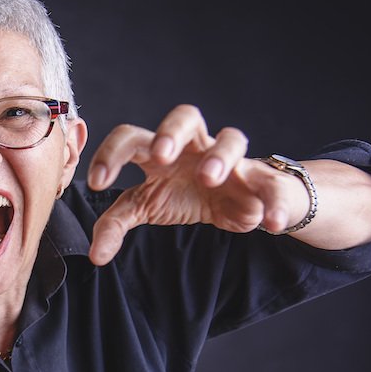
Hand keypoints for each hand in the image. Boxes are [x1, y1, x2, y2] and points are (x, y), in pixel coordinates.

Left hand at [86, 104, 308, 264]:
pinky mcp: (261, 179)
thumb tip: (95, 255)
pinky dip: (275, 201)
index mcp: (159, 151)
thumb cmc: (183, 195)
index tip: (95, 182)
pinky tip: (271, 223)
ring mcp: (229, 159)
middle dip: (171, 132)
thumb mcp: (145, 207)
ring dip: (220, 155)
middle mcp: (194, 146)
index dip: (110, 154)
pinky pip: (272, 183)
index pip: (130, 137)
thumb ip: (115, 224)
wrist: (236, 202)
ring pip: (231, 138)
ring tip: (209, 178)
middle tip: (160, 155)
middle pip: (185, 117)